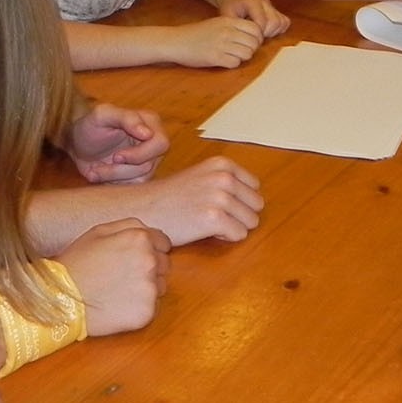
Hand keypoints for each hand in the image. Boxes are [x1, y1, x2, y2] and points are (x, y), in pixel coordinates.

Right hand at [57, 216, 170, 335]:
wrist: (61, 298)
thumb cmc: (77, 263)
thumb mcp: (98, 231)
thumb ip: (129, 225)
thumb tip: (148, 231)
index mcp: (140, 239)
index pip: (163, 243)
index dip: (149, 250)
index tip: (133, 258)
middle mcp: (150, 261)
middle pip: (164, 264)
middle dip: (149, 268)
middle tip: (122, 275)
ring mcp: (150, 289)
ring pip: (160, 286)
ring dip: (146, 288)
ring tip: (118, 290)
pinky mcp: (146, 313)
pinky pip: (152, 307)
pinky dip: (139, 307)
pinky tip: (119, 304)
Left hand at [67, 102, 168, 182]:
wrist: (78, 144)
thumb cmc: (90, 125)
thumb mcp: (103, 115)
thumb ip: (126, 118)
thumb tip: (149, 134)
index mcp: (151, 123)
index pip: (160, 144)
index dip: (139, 154)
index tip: (115, 156)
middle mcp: (154, 142)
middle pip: (150, 165)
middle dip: (124, 169)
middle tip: (106, 163)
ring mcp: (149, 160)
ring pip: (141, 179)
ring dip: (114, 176)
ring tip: (95, 170)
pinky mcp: (139, 176)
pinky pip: (134, 188)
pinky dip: (113, 184)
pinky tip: (100, 174)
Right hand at [126, 156, 262, 244]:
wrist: (144, 209)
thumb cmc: (171, 197)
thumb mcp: (201, 176)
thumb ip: (227, 180)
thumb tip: (257, 199)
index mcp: (223, 164)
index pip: (255, 188)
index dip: (238, 201)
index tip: (216, 203)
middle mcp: (224, 177)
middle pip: (256, 206)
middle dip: (239, 215)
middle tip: (212, 215)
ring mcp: (220, 197)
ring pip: (250, 222)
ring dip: (232, 227)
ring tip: (206, 222)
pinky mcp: (214, 218)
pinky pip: (239, 235)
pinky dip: (224, 238)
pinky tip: (204, 230)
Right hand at [167, 14, 264, 68]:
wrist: (176, 41)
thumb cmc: (196, 34)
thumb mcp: (216, 23)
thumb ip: (233, 27)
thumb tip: (253, 36)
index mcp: (228, 21)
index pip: (255, 29)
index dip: (256, 38)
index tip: (249, 42)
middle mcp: (227, 31)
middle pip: (254, 43)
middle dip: (251, 49)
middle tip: (241, 51)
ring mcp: (222, 44)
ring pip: (247, 54)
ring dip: (242, 57)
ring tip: (232, 56)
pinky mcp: (215, 57)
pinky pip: (235, 63)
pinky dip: (232, 64)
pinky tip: (224, 61)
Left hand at [221, 0, 290, 39]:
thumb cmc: (230, 9)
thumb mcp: (227, 16)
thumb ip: (234, 26)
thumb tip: (242, 38)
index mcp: (253, 1)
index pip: (262, 21)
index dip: (258, 33)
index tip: (250, 37)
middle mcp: (265, 2)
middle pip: (275, 22)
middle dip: (266, 33)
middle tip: (256, 37)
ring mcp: (272, 6)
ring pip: (281, 22)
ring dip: (273, 32)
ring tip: (261, 34)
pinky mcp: (277, 11)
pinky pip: (285, 22)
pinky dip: (279, 30)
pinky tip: (267, 31)